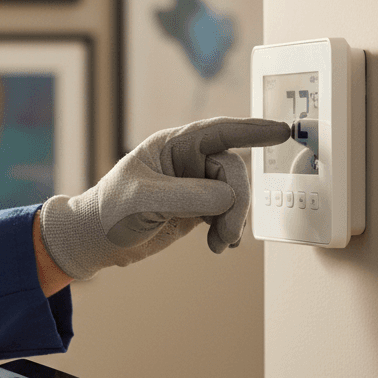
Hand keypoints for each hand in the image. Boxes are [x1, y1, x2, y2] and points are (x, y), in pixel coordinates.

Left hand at [38, 117, 290, 278]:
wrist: (95, 241)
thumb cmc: (109, 211)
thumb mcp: (145, 200)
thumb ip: (188, 195)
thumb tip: (230, 197)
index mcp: (172, 146)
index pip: (219, 132)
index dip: (252, 131)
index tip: (282, 132)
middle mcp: (186, 161)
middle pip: (231, 172)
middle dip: (237, 202)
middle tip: (226, 232)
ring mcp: (193, 186)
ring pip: (233, 195)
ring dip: (233, 220)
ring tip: (219, 243)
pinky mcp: (195, 209)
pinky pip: (226, 214)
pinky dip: (228, 230)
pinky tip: (219, 245)